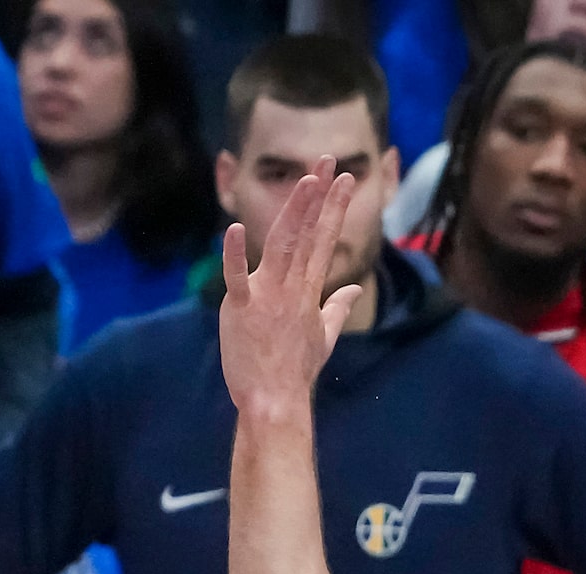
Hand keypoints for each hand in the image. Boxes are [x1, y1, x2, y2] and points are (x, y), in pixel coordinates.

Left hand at [218, 164, 361, 430]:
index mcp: (308, 291)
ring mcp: (266, 297)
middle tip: (328, 161)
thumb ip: (338, 308)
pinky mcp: (239, 310)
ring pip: (281, 246)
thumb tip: (353, 291)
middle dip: (318, 196)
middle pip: (306, 233)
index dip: (334, 208)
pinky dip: (233, 255)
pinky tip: (233, 229)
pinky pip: (235, 278)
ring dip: (294, 212)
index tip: (345, 179)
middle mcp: (291, 288)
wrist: (274, 401)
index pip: (324, 240)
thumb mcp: (324, 337)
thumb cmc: (296, 372)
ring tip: (306, 181)